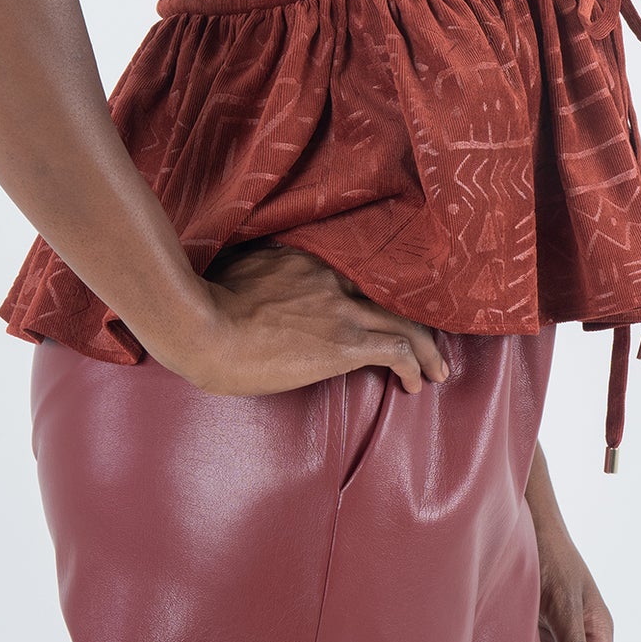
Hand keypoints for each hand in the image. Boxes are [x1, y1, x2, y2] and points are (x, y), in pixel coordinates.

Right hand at [188, 238, 450, 397]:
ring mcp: (340, 308)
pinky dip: (413, 366)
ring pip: (404, 322)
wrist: (203, 328)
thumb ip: (260, 265)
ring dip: (427, 349)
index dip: (382, 292)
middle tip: (430, 343)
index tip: (391, 308)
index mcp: (307, 258)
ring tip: (437, 370)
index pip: (361, 270)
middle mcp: (332, 276)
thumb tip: (257, 271)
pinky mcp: (343, 343)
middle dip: (417, 321)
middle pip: (392, 294)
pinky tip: (415, 383)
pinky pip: (396, 351)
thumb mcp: (235, 268)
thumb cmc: (206, 305)